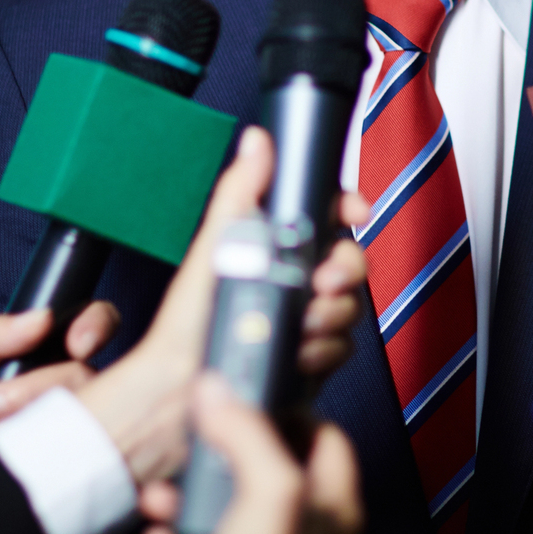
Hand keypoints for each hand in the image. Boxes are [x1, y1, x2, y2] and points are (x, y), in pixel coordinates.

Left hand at [0, 300, 120, 486]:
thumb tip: (43, 317)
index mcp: (34, 352)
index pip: (88, 326)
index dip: (94, 327)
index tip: (78, 344)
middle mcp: (52, 387)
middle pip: (83, 373)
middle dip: (41, 385)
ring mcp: (55, 427)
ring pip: (77, 413)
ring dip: (25, 418)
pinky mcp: (51, 464)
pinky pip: (64, 454)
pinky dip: (29, 451)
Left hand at [76, 127, 367, 484]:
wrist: (179, 390)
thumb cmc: (186, 325)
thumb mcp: (214, 247)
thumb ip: (241, 192)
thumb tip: (256, 142)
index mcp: (274, 249)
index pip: (329, 219)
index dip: (348, 211)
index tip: (354, 213)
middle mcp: (294, 282)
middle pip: (349, 263)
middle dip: (342, 271)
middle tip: (319, 282)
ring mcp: (305, 321)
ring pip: (350, 308)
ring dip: (327, 316)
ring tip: (296, 324)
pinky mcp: (312, 359)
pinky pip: (341, 349)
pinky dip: (321, 351)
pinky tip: (296, 352)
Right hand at [138, 374, 363, 533]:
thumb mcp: (266, 492)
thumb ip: (245, 433)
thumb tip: (220, 390)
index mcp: (336, 504)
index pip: (325, 435)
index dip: (288, 412)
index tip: (250, 401)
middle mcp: (313, 530)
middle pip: (269, 469)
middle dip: (220, 459)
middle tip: (195, 448)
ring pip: (231, 508)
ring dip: (190, 500)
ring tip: (162, 500)